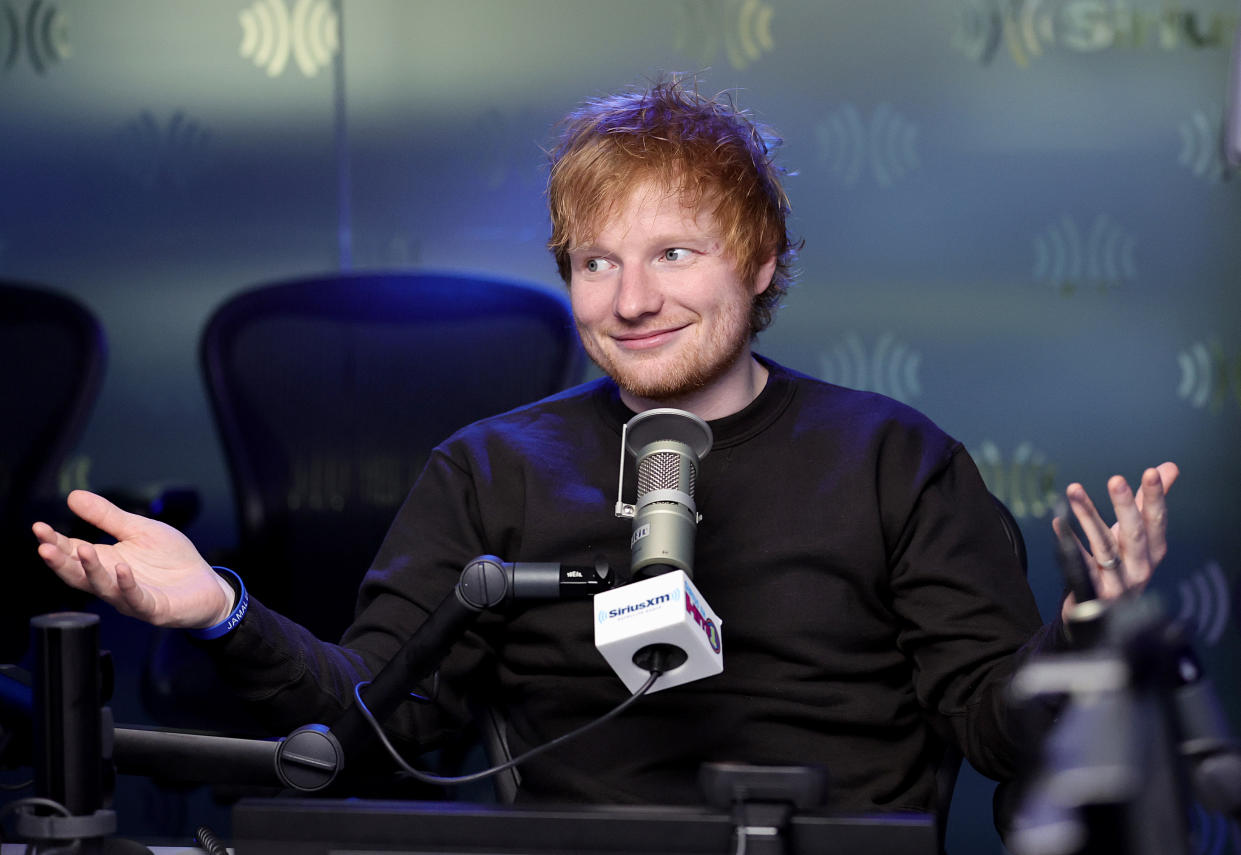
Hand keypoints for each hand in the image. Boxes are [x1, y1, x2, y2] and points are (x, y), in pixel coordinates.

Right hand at [32, 490, 231, 628]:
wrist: (207, 584)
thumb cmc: (172, 560)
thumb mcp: (139, 530)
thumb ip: (107, 516)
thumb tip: (73, 496)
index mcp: (107, 562)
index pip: (73, 553)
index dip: (55, 542)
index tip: (38, 527)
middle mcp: (113, 583)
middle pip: (79, 575)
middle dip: (61, 561)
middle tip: (44, 546)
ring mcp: (131, 598)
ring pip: (104, 588)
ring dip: (91, 570)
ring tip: (81, 549)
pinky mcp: (154, 608)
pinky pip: (137, 599)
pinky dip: (127, 584)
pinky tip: (122, 568)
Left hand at [1055, 461, 1178, 621]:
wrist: (1102, 617)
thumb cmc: (1121, 567)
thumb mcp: (1136, 535)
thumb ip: (1148, 501)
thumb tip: (1169, 467)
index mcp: (1152, 551)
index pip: (1157, 520)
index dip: (1156, 497)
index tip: (1152, 472)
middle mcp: (1139, 568)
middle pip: (1134, 534)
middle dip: (1126, 506)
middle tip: (1116, 479)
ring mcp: (1117, 582)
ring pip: (1104, 547)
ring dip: (1088, 516)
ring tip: (1073, 490)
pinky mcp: (1093, 592)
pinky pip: (1079, 566)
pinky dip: (1069, 544)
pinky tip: (1058, 522)